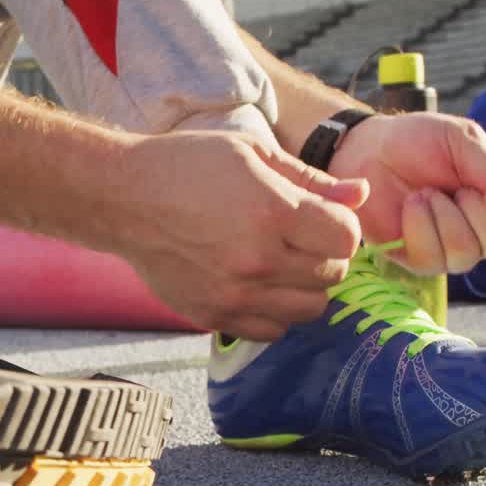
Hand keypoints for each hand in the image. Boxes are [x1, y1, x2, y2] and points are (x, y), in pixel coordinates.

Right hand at [109, 131, 368, 340]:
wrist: (124, 199)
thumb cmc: (187, 166)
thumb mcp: (253, 154)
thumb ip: (310, 180)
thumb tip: (360, 194)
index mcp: (271, 212)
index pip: (347, 239)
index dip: (343, 226)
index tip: (325, 218)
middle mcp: (257, 260)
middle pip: (332, 276)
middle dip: (326, 256)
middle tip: (301, 238)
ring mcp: (235, 294)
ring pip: (309, 309)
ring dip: (305, 287)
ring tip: (281, 263)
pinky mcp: (214, 316)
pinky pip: (272, 331)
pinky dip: (276, 312)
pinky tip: (259, 285)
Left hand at [327, 113, 485, 274]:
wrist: (370, 149)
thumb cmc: (420, 142)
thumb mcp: (463, 141)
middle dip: (478, 213)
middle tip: (455, 187)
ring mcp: (453, 250)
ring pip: (468, 254)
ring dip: (444, 215)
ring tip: (425, 191)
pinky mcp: (420, 260)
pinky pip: (433, 258)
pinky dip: (420, 225)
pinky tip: (411, 205)